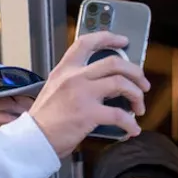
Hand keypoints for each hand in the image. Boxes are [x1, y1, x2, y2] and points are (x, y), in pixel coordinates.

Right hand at [29, 31, 150, 158]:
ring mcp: (82, 94)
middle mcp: (74, 77)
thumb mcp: (55, 90)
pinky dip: (131, 123)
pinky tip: (133, 130)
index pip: (87, 42)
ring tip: (140, 107)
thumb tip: (105, 86)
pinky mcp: (88, 114)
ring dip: (137, 95)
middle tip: (143, 83)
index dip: (109, 38)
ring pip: (121, 84)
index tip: (124, 41)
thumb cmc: (45, 120)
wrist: (33, 139)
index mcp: (65, 70)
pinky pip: (119, 115)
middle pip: (114, 62)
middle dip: (135, 72)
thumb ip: (75, 83)